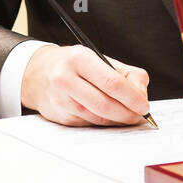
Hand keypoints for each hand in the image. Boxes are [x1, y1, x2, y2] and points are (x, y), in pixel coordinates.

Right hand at [20, 44, 150, 126]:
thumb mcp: (99, 59)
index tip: (144, 106)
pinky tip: (108, 117)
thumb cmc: (74, 65)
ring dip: (117, 120)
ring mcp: (61, 100)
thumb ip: (126, 74)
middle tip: (139, 116)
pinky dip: (103, 123)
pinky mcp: (60, 116)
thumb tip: (141, 96)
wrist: (37, 73)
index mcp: (79, 59)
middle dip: (128, 114)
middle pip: (106, 104)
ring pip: (98, 117)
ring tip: (127, 116)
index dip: (133, 98)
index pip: (112, 83)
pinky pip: (89, 124)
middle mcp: (66, 79)